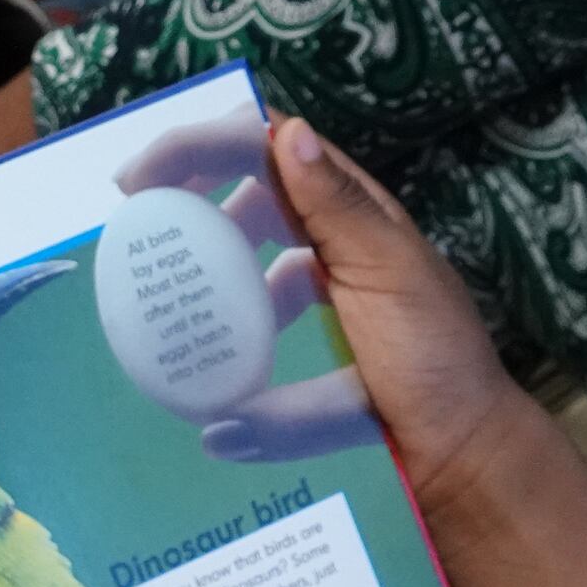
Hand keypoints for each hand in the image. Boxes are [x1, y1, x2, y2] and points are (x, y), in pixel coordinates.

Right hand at [117, 113, 536, 517]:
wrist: (456, 452)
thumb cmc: (435, 359)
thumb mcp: (389, 272)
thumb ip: (337, 208)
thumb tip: (285, 133)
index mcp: (351, 211)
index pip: (266, 147)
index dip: (201, 144)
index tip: (140, 179)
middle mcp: (329, 241)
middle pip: (242, 191)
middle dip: (184, 193)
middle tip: (130, 222)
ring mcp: (316, 292)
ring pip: (241, 254)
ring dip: (199, 259)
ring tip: (160, 288)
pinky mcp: (305, 343)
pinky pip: (249, 318)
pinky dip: (221, 326)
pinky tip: (202, 355)